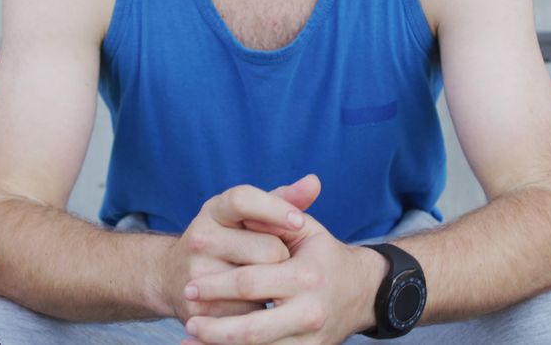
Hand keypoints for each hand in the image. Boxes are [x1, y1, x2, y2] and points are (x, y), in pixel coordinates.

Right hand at [159, 177, 321, 323]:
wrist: (174, 277)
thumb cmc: (226, 240)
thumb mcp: (245, 216)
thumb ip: (281, 200)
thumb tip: (314, 182)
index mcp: (213, 210)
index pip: (243, 199)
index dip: (275, 208)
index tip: (300, 222)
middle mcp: (200, 238)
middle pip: (267, 249)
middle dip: (282, 257)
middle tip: (276, 262)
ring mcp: (197, 274)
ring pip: (261, 284)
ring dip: (273, 286)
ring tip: (266, 283)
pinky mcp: (199, 308)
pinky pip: (249, 312)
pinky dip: (257, 309)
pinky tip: (251, 303)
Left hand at [181, 177, 386, 344]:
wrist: (362, 292)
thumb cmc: (324, 255)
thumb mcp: (306, 229)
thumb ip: (273, 218)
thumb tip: (239, 217)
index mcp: (306, 275)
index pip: (252, 282)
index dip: (217, 286)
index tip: (190, 286)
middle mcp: (310, 311)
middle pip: (252, 328)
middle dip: (214, 328)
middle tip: (189, 320)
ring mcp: (311, 338)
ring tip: (192, 341)